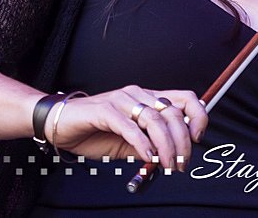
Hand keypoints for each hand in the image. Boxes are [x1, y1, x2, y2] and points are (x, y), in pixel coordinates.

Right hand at [44, 86, 207, 170]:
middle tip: (181, 162)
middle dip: (182, 141)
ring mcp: (121, 100)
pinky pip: (130, 127)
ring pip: (154, 119)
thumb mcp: (129, 142)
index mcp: (147, 98)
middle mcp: (138, 95)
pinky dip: (142, 143)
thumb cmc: (94, 131)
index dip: (197, 116)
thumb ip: (150, 144)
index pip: (184, 98)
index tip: (198, 139)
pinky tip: (147, 156)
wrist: (59, 124)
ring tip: (167, 163)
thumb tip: (171, 156)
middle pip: (172, 113)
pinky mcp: (105, 110)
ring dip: (165, 145)